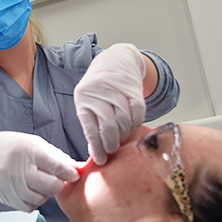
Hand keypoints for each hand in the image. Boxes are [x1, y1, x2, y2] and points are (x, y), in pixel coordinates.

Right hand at [0, 132, 79, 211]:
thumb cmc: (6, 147)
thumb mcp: (30, 142)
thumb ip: (53, 155)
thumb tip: (74, 167)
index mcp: (26, 151)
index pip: (55, 166)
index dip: (69, 173)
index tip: (74, 175)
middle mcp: (18, 169)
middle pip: (52, 186)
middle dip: (59, 184)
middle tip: (57, 179)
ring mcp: (11, 186)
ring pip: (42, 198)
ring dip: (45, 193)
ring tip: (39, 183)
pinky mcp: (7, 198)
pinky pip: (29, 207)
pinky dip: (34, 201)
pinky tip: (30, 191)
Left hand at [74, 43, 145, 164]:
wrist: (116, 61)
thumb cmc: (98, 87)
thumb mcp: (87, 101)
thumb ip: (91, 123)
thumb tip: (96, 152)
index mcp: (83, 97)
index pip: (90, 128)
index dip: (96, 148)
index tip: (101, 160)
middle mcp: (99, 92)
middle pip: (108, 127)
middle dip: (111, 144)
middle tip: (112, 150)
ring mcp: (117, 90)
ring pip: (124, 122)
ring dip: (123, 136)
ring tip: (120, 139)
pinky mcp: (134, 90)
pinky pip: (137, 114)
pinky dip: (135, 125)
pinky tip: (130, 128)